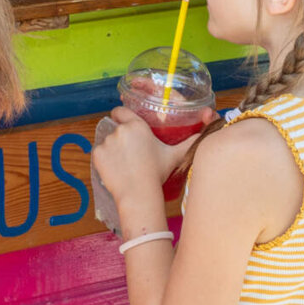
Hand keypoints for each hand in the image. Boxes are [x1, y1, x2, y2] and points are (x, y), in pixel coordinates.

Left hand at [93, 106, 213, 216]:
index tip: (124, 124)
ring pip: (107, 141)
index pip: (121, 111)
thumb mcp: (175, 155)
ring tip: (124, 164)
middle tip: (130, 153)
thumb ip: (191, 142)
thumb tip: (206, 135)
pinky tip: (115, 169)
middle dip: (121, 138)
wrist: (139, 194)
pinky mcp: (97, 154)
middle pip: (116, 129)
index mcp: (137, 125)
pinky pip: (99, 153)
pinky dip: (104, 159)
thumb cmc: (157, 173)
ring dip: (112, 149)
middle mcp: (120, 130)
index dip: (121, 116)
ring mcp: (106, 141)